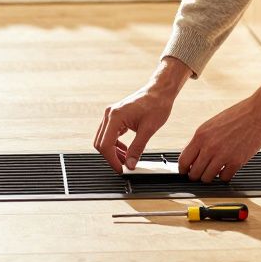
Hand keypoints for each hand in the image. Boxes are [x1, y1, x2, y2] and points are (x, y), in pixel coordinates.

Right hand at [94, 58, 189, 172]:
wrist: (160, 92)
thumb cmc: (156, 105)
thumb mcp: (148, 130)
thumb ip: (137, 149)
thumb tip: (130, 164)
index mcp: (115, 117)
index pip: (105, 145)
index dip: (112, 160)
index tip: (121, 169)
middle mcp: (110, 114)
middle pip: (101, 143)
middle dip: (111, 157)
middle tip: (124, 166)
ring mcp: (111, 114)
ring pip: (104, 139)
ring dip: (113, 151)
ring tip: (126, 159)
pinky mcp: (116, 116)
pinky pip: (109, 134)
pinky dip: (115, 144)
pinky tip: (125, 149)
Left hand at [178, 81, 260, 182]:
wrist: (258, 113)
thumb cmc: (236, 116)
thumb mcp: (211, 125)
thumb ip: (201, 140)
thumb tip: (193, 157)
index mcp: (200, 135)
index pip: (184, 160)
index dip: (183, 169)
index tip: (186, 172)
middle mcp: (209, 146)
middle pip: (194, 173)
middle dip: (196, 176)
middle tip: (200, 174)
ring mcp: (223, 155)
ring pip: (208, 178)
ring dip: (210, 177)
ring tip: (214, 172)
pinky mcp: (237, 161)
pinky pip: (224, 178)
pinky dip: (224, 176)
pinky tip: (226, 169)